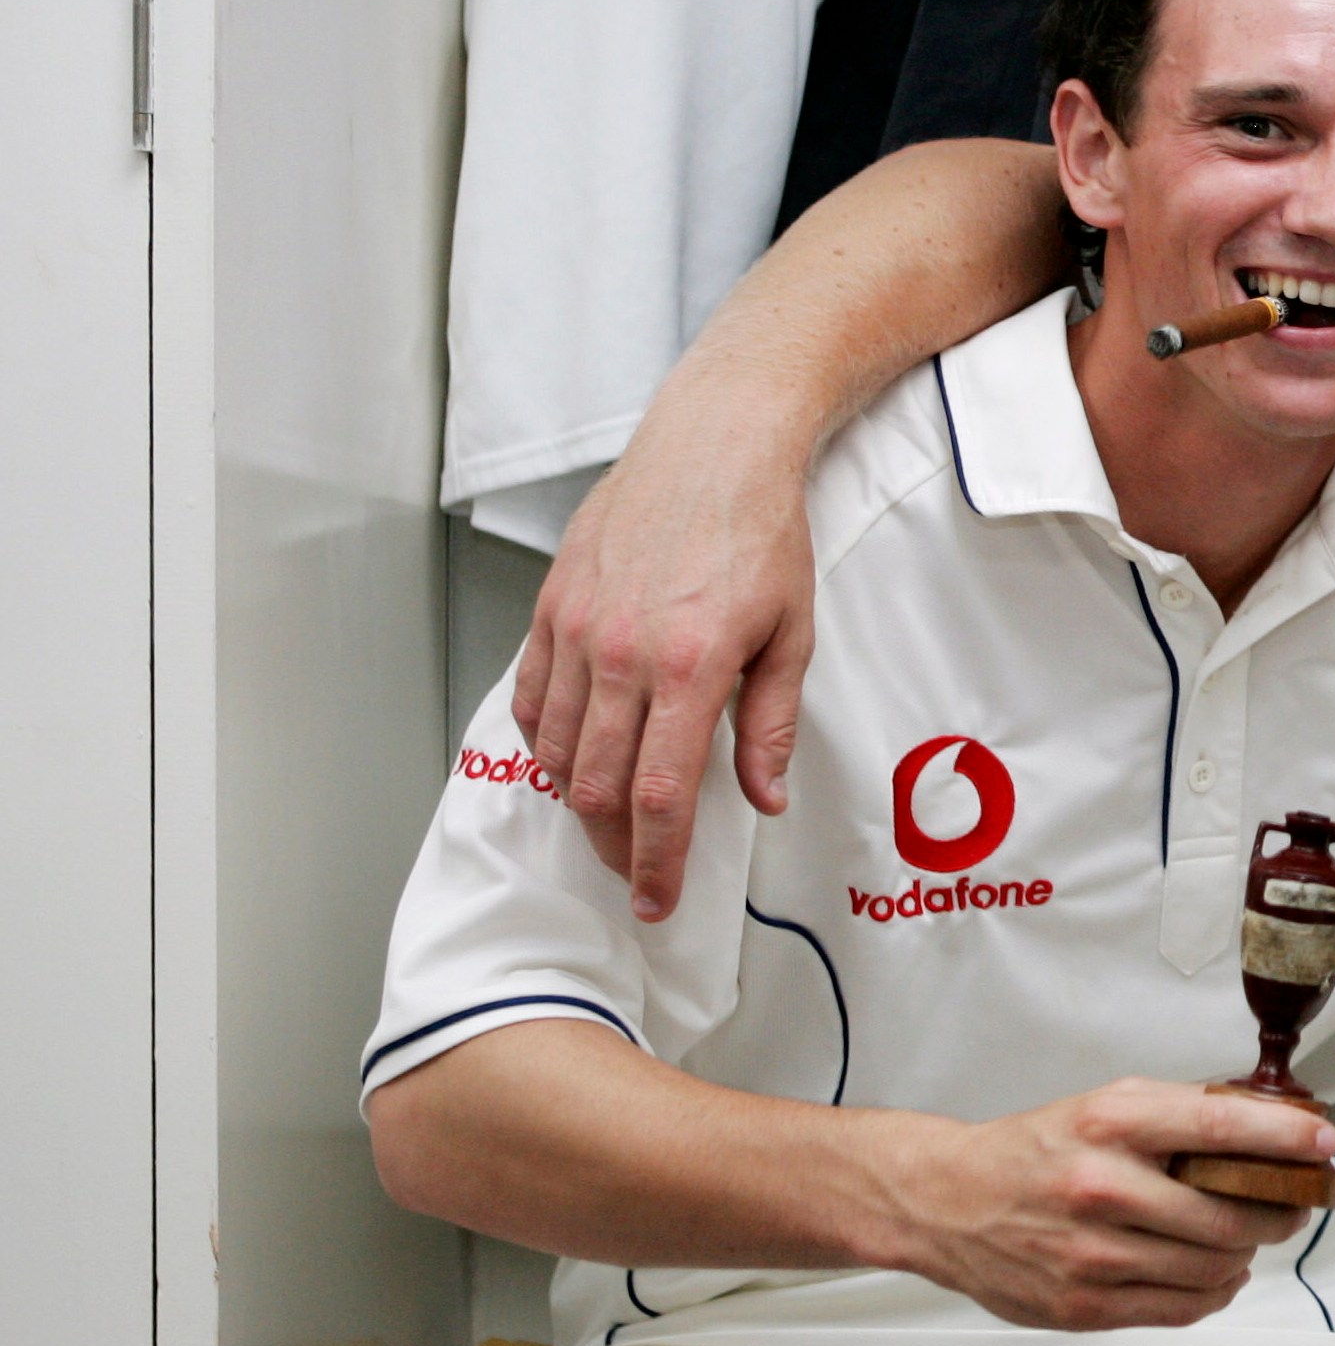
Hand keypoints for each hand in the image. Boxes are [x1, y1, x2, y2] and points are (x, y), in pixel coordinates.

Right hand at [515, 396, 818, 920]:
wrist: (713, 447)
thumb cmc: (760, 533)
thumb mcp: (792, 633)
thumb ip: (770, 725)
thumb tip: (763, 798)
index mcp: (689, 666)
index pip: (659, 795)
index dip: (657, 861)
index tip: (658, 899)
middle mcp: (621, 652)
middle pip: (595, 787)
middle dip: (615, 848)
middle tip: (636, 875)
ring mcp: (577, 629)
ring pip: (553, 751)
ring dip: (577, 801)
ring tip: (609, 821)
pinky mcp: (550, 607)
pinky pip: (531, 697)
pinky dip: (545, 742)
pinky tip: (571, 757)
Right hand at [871, 1078, 1334, 1331]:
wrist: (948, 1203)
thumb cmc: (1037, 1150)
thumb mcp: (1107, 1105)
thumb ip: (1183, 1113)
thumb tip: (1272, 1123)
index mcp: (1113, 1125)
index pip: (1224, 1128)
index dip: (1287, 1138)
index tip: (1322, 1142)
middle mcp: (1103, 1187)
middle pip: (1233, 1215)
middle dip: (1281, 1211)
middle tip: (1294, 1204)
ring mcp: (1093, 1255)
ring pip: (1216, 1268)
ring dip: (1248, 1254)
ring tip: (1246, 1237)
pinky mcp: (1085, 1306)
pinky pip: (1183, 1309)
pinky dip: (1216, 1291)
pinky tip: (1217, 1272)